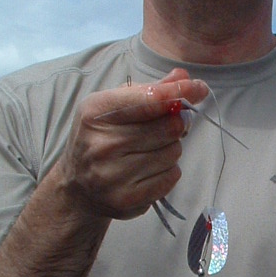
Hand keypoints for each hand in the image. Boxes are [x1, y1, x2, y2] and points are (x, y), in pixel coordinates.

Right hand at [56, 69, 210, 221]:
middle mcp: (101, 144)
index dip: (179, 91)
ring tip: (151, 150)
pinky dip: (169, 170)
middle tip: (169, 125)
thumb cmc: (101, 138)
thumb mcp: (114, 106)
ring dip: (171, 148)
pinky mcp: (127, 199)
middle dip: (176, 123)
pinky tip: (150, 169)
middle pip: (169, 126)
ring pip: (173, 152)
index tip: (198, 87)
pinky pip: (171, 176)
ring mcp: (113, 175)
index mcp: (95, 112)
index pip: (150, 98)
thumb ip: (149, 90)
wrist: (77, 187)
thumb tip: (184, 77)